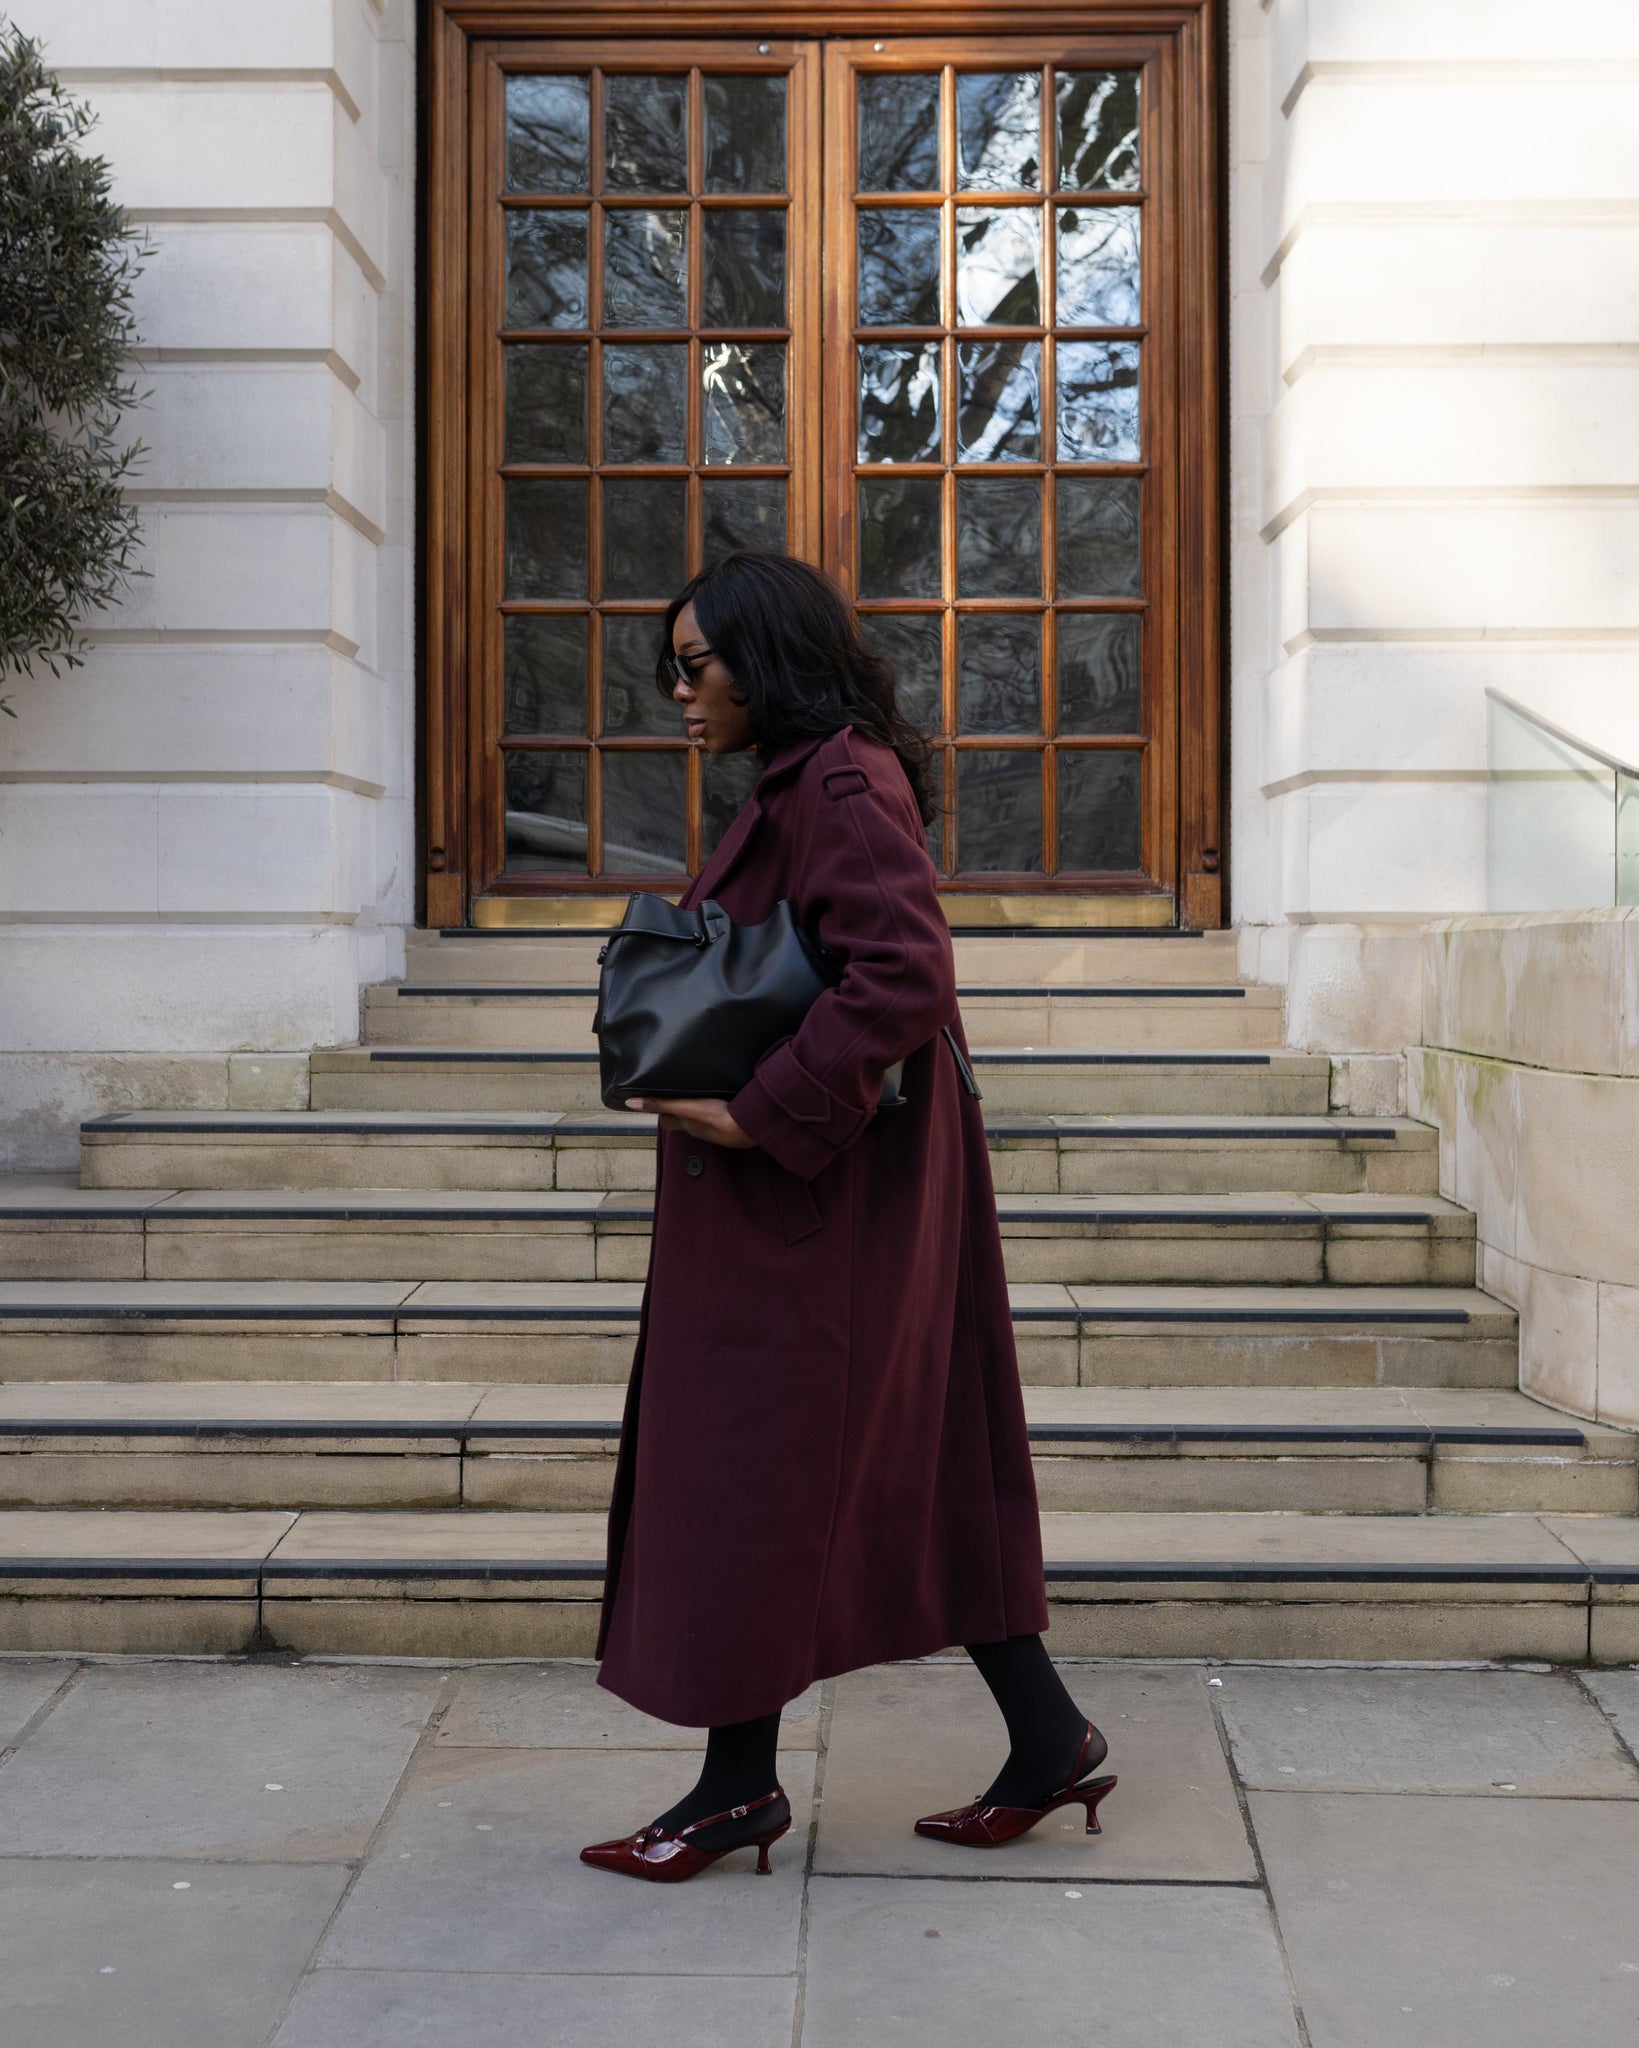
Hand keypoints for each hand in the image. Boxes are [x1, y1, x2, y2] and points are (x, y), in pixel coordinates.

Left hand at [623, 1095, 756, 1148]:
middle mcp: (699, 1128)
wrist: (751, 1127)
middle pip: (683, 1120)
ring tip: (698, 1093)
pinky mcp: (730, 1123)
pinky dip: (716, 1109)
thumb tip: (632, 1103)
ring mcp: (715, 1128)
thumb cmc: (719, 1118)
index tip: (657, 1098)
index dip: (660, 1109)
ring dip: (698, 1108)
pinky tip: (722, 1101)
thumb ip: (661, 1103)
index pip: (666, 1119)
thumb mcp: (686, 1107)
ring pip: (700, 1119)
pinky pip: (718, 1117)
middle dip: (678, 1108)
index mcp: (687, 1123)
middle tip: (678, 1092)